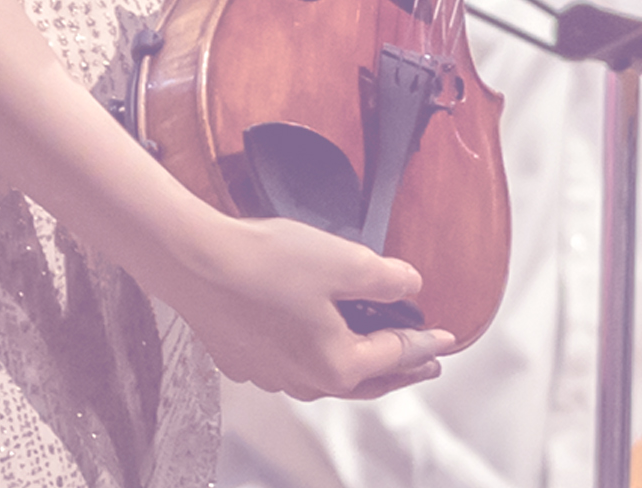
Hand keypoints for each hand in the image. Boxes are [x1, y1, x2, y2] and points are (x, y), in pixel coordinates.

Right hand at [145, 212, 453, 400]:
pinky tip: (313, 339)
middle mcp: (304, 381)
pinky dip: (313, 355)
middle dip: (399, 371)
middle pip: (365, 381)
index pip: (398, 355)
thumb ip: (388, 278)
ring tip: (374, 355)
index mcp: (338, 364)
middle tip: (424, 364)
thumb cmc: (265, 263)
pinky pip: (290, 365)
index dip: (427, 343)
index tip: (448, 341)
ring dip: (355, 368)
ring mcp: (270, 375)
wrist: (193, 262)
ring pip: (326, 378)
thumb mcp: (346, 261)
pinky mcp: (242, 359)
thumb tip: (409, 286)